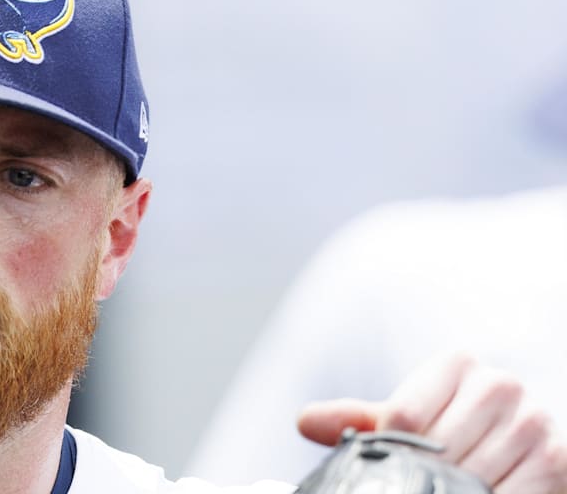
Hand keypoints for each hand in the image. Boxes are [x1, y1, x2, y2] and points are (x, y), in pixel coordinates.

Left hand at [297, 352, 566, 493]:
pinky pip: (514, 492)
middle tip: (412, 483)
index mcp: (456, 365)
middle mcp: (499, 385)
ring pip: (474, 474)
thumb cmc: (449, 433)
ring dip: (451, 489)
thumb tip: (305, 422)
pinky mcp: (558, 459)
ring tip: (440, 488)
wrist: (512, 454)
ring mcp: (533, 422)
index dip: (389, 448)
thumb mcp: (404, 423)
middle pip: (439, 446)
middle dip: (420, 474)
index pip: (404, 414)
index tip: (389, 460)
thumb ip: (357, 420)